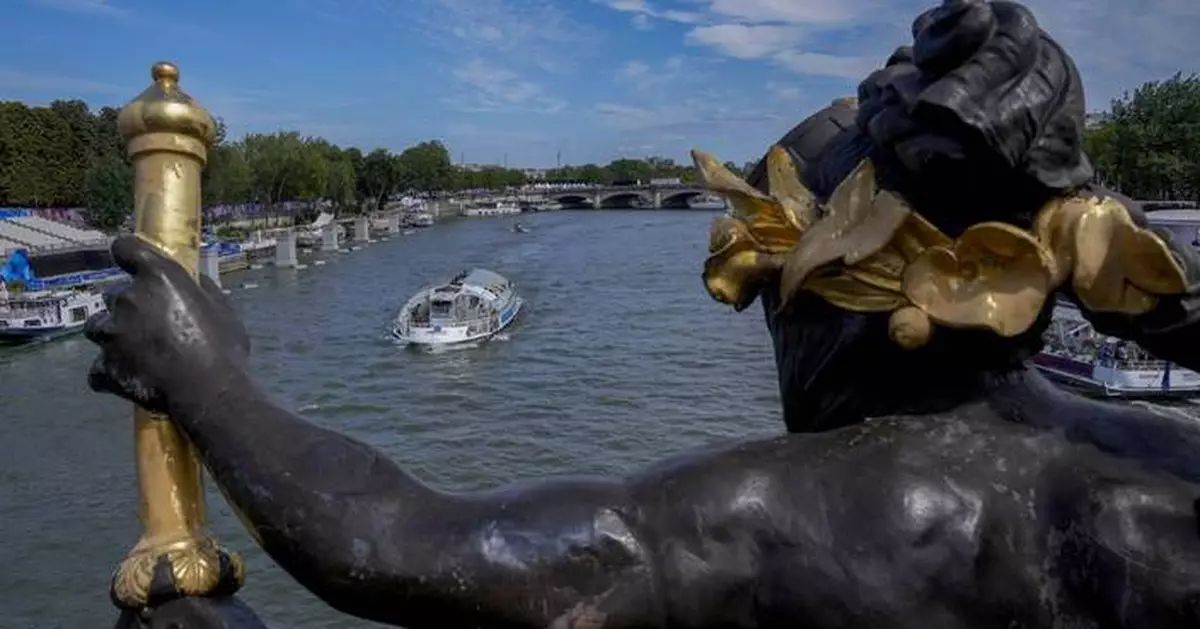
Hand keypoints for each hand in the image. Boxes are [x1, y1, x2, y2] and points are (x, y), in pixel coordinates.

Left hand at [85, 235, 249, 412]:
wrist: (209, 392)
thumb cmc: (224, 346)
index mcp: (157, 277)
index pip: (125, 248)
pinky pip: (97, 367)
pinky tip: (126, 375)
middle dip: (129, 306)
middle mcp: (127, 299)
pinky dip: (108, 370)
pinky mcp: (104, 366)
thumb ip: (200, 288)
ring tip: (134, 350)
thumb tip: (192, 279)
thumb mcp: (223, 308)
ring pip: (98, 327)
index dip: (128, 254)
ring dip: (113, 333)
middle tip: (152, 324)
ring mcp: (111, 333)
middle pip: (114, 294)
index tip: (133, 262)